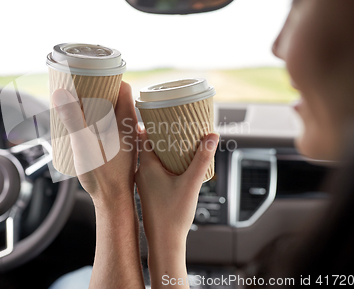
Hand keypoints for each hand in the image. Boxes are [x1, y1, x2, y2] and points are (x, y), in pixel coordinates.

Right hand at [51, 81, 138, 206]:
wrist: (113, 203)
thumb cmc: (103, 176)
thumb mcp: (83, 144)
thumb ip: (73, 119)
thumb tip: (61, 93)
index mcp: (127, 121)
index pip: (123, 87)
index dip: (108, 76)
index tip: (91, 72)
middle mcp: (129, 127)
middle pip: (117, 97)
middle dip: (99, 89)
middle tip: (79, 86)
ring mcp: (125, 138)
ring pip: (113, 112)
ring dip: (98, 105)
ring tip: (78, 103)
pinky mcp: (119, 148)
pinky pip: (110, 126)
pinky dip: (99, 119)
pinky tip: (85, 125)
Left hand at [135, 129, 218, 246]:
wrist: (164, 242)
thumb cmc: (173, 215)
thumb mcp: (192, 183)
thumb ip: (202, 159)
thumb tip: (212, 136)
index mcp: (146, 166)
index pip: (143, 136)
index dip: (152, 123)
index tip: (161, 112)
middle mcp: (141, 172)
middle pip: (147, 145)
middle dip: (159, 133)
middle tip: (172, 121)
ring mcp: (143, 183)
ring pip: (151, 158)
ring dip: (162, 148)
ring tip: (176, 139)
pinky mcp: (149, 191)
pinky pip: (153, 169)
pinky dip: (163, 161)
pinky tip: (175, 163)